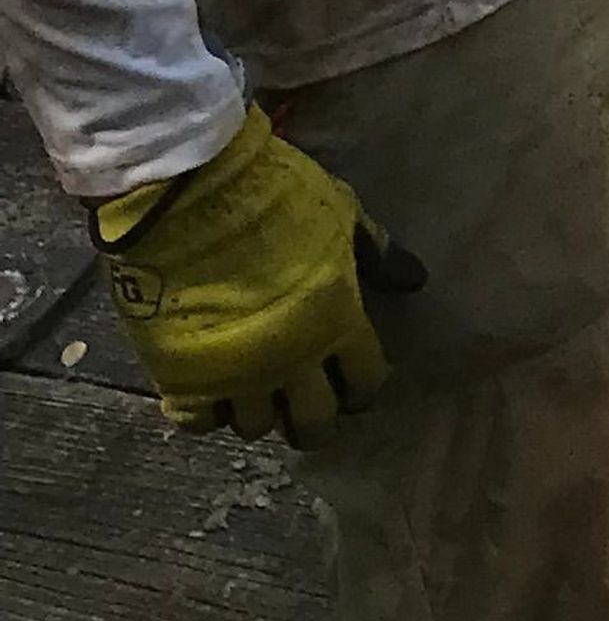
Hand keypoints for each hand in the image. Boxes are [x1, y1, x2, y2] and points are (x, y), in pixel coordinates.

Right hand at [96, 105, 426, 438]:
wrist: (188, 195)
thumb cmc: (274, 197)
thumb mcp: (341, 212)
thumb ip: (377, 252)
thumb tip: (415, 281)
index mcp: (337, 322)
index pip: (365, 380)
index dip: (362, 387)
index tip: (354, 384)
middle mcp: (291, 362)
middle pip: (313, 422)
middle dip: (316, 420)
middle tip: (307, 405)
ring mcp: (235, 375)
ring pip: (255, 426)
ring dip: (260, 413)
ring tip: (255, 393)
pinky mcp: (181, 377)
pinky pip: (198, 420)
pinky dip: (205, 413)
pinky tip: (208, 393)